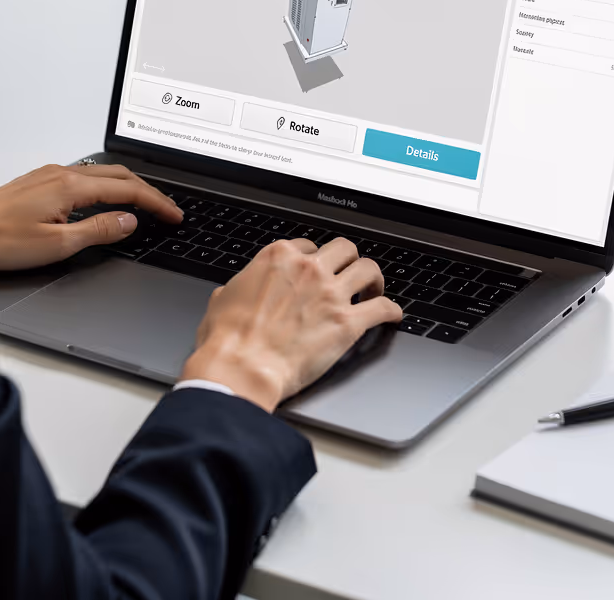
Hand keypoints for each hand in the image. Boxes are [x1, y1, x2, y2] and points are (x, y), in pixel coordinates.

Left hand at [0, 164, 182, 271]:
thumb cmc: (1, 240)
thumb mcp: (58, 244)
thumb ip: (98, 230)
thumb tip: (128, 221)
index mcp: (71, 186)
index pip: (127, 190)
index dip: (155, 202)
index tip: (173, 214)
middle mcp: (62, 173)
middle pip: (119, 175)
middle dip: (147, 190)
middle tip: (166, 209)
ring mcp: (50, 174)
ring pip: (102, 174)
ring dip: (127, 186)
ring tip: (143, 203)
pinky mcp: (40, 181)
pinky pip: (84, 177)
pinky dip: (106, 186)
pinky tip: (105, 199)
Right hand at [180, 238, 402, 412]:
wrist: (242, 367)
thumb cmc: (228, 339)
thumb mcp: (221, 300)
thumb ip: (234, 288)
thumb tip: (231, 292)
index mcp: (278, 257)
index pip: (308, 246)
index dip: (314, 260)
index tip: (316, 271)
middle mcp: (308, 269)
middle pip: (344, 249)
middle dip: (348, 261)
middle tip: (349, 274)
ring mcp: (331, 294)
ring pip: (369, 269)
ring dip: (373, 279)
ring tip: (373, 289)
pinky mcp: (348, 323)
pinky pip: (382, 308)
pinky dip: (391, 310)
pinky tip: (392, 315)